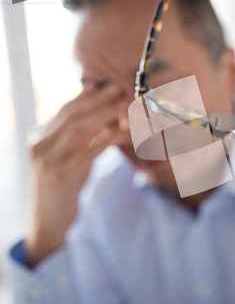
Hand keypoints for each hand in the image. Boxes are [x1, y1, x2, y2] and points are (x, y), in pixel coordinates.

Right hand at [25, 86, 126, 266]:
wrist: (50, 219)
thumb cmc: (64, 186)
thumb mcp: (70, 157)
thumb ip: (82, 138)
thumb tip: (105, 118)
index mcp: (40, 137)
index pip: (66, 110)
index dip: (88, 97)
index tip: (108, 87)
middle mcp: (40, 145)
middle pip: (73, 115)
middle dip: (98, 101)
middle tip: (119, 89)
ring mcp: (48, 160)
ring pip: (79, 130)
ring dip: (104, 115)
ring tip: (122, 106)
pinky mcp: (60, 175)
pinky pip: (87, 152)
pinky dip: (106, 140)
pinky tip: (121, 133)